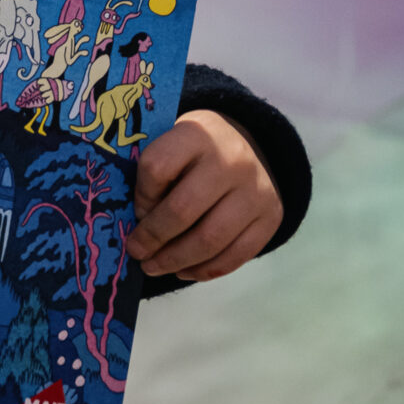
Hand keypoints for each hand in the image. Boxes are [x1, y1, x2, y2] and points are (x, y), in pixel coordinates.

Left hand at [127, 108, 283, 281]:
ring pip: (209, 240)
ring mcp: (255, 191)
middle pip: (183, 210)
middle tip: (136, 251)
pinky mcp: (270, 218)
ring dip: (175, 261)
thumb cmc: (195, 149)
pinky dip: (204, 270)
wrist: (248, 143)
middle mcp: (231, 160)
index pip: (158, 167)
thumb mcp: (173, 142)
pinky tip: (183, 270)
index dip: (141, 195)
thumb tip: (132, 222)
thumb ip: (154, 172)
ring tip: (153, 266)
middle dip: (153, 237)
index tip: (134, 211)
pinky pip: (234, 256)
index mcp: (197, 133)